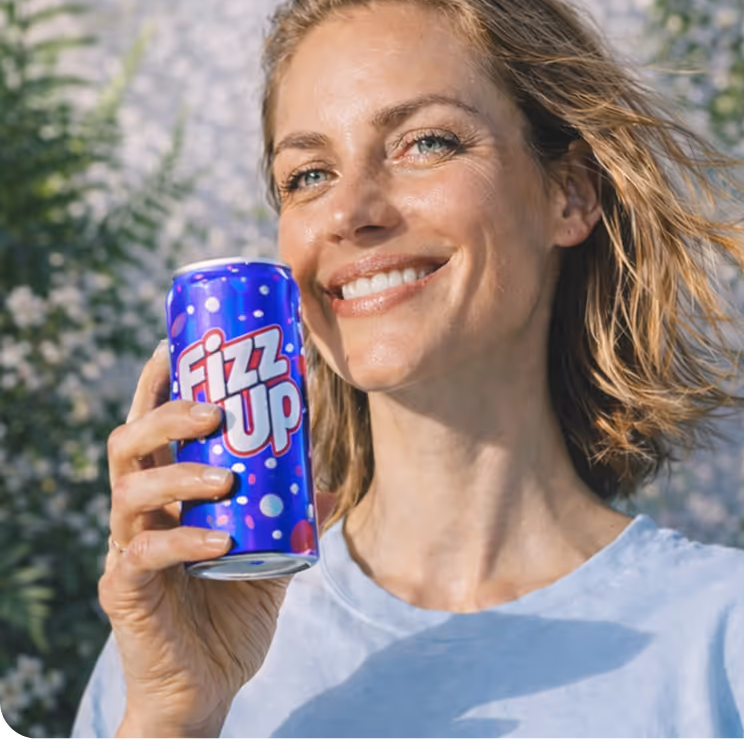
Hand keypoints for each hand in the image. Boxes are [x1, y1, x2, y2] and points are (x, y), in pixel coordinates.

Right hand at [99, 343, 291, 738]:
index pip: (151, 424)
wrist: (209, 682)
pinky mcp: (126, 591)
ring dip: (180, 475)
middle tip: (214, 409)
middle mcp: (140, 513)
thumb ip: (295, 514)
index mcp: (167, 492)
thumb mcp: (273, 549)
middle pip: (129, 443)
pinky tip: (221, 541)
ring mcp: (127, 549)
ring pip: (130, 492)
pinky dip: (186, 542)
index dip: (157, 382)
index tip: (177, 343)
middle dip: (167, 415)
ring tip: (226, 477)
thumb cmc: (232, 607)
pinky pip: (146, 556)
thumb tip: (334, 479)